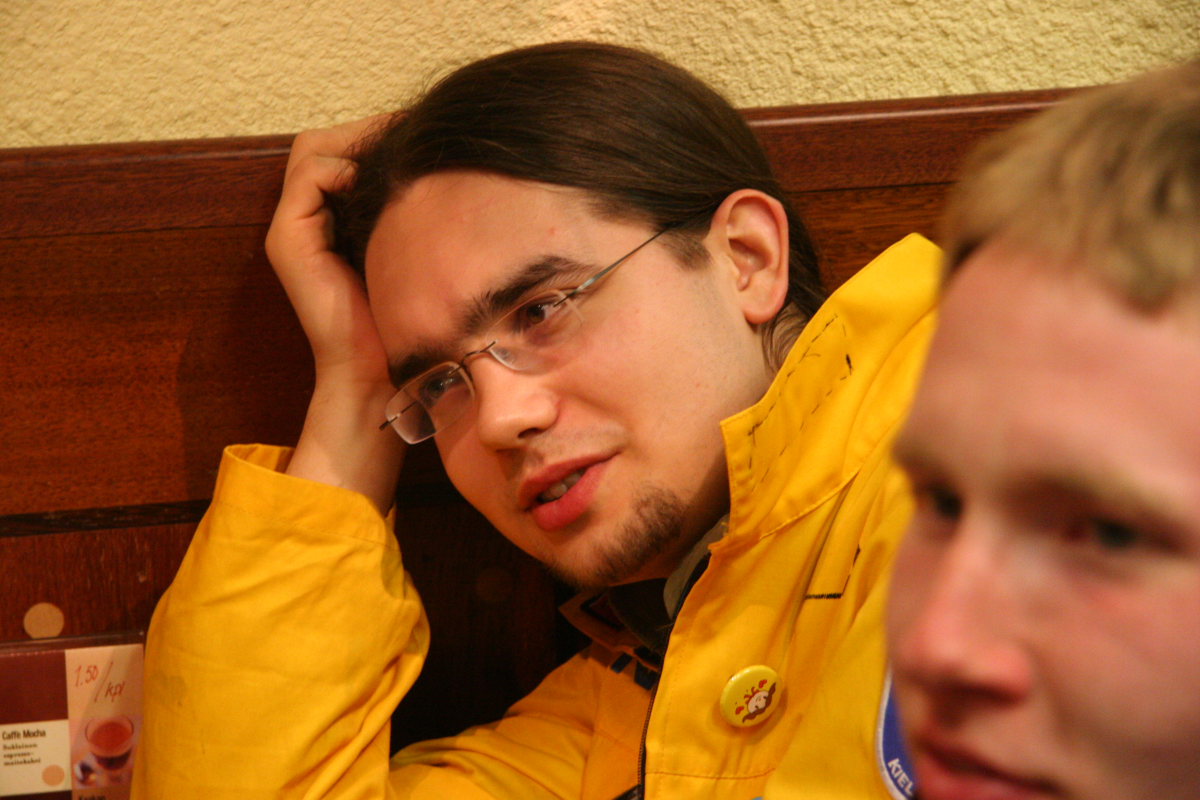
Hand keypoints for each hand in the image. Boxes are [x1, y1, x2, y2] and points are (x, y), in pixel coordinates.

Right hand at [266, 116, 405, 510]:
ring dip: (356, 141)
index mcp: (332, 221)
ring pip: (313, 150)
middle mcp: (306, 221)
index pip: (342, 151)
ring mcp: (293, 229)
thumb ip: (413, 214)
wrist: (380, 373)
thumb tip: (447, 169)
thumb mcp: (417, 254)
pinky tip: (379, 184)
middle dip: (367, 131)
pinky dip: (343, 166)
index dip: (377, 135)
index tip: (426, 138)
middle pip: (324, 143)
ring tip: (400, 152)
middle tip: (413, 134)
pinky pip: (310, 175)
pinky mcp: (289, 240)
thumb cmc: (408, 319)